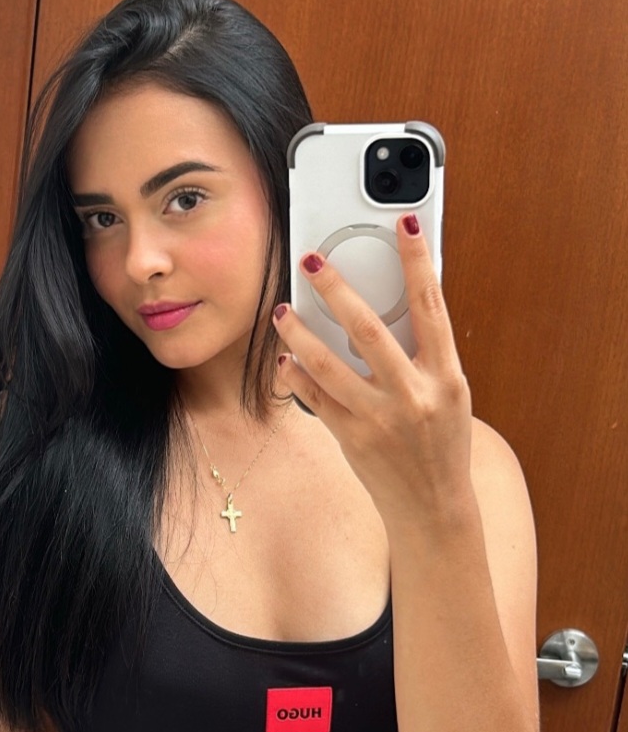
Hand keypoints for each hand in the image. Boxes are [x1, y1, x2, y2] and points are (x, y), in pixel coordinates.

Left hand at [274, 214, 473, 534]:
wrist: (434, 507)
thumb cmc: (441, 445)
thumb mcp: (449, 395)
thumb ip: (425, 355)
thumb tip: (394, 309)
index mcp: (446, 377)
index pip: (432, 306)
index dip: (417, 261)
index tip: (401, 224)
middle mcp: (414, 396)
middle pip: (369, 330)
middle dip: (338, 290)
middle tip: (312, 261)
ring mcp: (380, 420)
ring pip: (329, 365)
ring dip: (300, 333)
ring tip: (282, 311)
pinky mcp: (352, 439)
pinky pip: (315, 400)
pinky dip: (296, 376)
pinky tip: (284, 358)